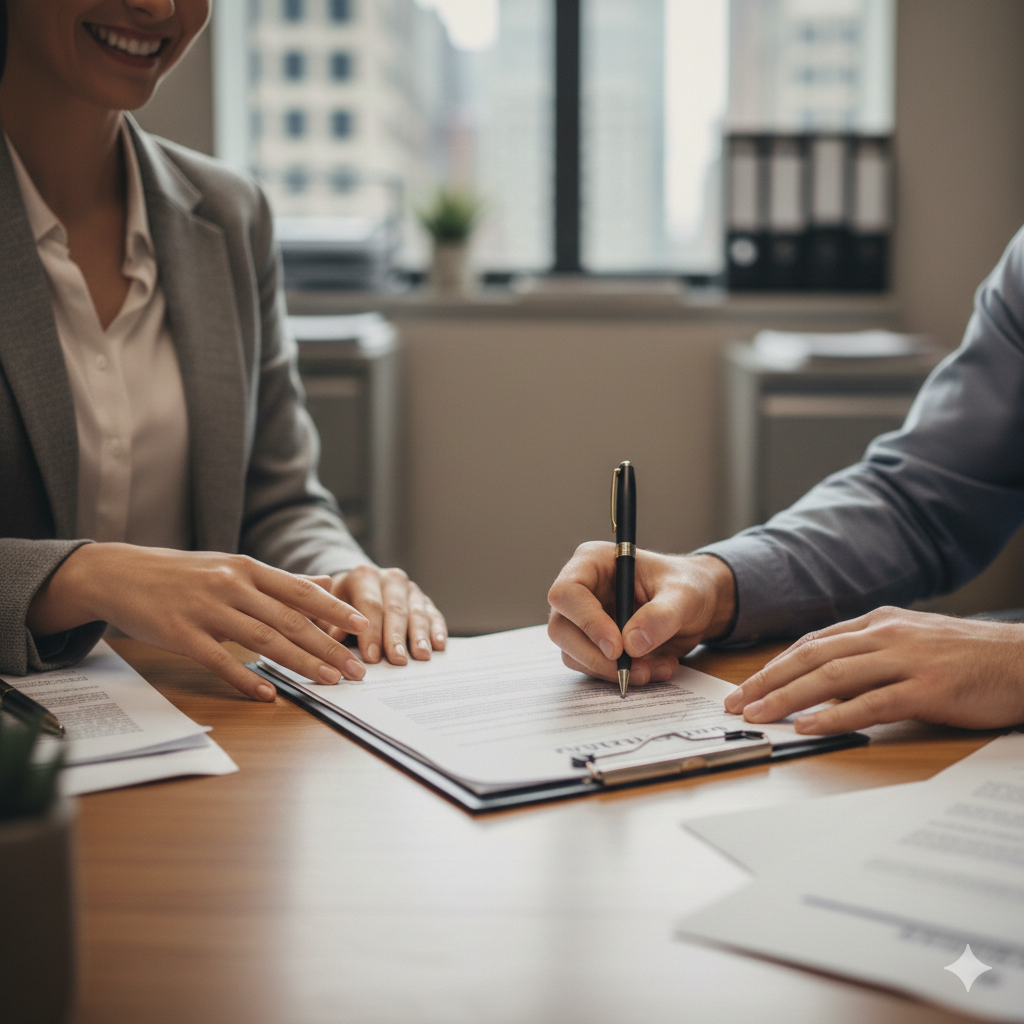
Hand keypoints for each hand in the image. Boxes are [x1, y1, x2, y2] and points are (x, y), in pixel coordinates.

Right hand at [27, 544, 372, 701]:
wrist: (118, 573)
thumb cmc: (182, 573)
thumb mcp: (232, 567)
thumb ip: (278, 581)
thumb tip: (324, 584)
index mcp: (248, 568)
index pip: (301, 591)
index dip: (335, 610)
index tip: (364, 627)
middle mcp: (232, 586)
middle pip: (290, 620)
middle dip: (328, 647)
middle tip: (355, 669)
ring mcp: (206, 609)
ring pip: (263, 640)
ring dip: (300, 664)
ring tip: (328, 681)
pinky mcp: (181, 634)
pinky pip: (220, 660)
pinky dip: (245, 679)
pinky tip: (268, 694)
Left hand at [320, 565, 447, 664]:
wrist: (359, 587)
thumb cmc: (341, 604)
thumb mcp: (330, 609)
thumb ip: (330, 624)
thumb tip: (334, 641)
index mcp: (363, 576)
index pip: (369, 605)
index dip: (371, 632)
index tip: (371, 657)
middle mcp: (390, 578)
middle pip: (395, 609)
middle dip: (396, 637)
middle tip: (398, 660)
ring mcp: (410, 589)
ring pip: (417, 612)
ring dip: (420, 635)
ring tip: (421, 655)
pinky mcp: (425, 600)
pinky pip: (434, 614)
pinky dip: (437, 629)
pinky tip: (438, 645)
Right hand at [547, 543, 736, 685]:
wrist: (696, 607)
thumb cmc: (687, 586)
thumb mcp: (684, 595)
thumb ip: (661, 615)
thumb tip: (632, 644)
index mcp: (592, 563)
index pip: (567, 593)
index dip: (587, 621)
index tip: (617, 647)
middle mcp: (581, 591)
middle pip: (561, 629)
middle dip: (597, 657)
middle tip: (636, 670)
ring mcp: (582, 620)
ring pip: (574, 655)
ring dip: (613, 671)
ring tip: (657, 668)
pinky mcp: (592, 645)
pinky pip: (593, 668)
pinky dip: (621, 676)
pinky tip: (654, 668)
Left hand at [725, 606, 1023, 732]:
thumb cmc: (971, 658)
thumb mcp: (914, 643)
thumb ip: (872, 653)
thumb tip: (828, 676)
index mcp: (879, 623)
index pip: (813, 644)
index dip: (775, 666)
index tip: (747, 686)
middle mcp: (885, 635)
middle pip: (811, 657)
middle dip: (767, 680)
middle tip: (736, 703)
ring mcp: (906, 660)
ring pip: (831, 676)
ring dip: (787, 697)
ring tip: (757, 715)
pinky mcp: (927, 688)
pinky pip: (870, 703)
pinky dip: (834, 714)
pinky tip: (808, 726)